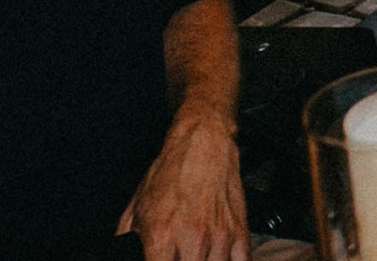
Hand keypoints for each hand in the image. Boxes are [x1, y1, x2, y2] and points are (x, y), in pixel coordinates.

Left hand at [119, 105, 246, 260]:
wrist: (203, 144)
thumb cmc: (170, 173)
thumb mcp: (135, 208)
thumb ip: (124, 240)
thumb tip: (122, 254)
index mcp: (161, 235)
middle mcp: (192, 238)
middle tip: (175, 259)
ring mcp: (220, 235)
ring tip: (194, 258)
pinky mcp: (239, 230)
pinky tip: (217, 260)